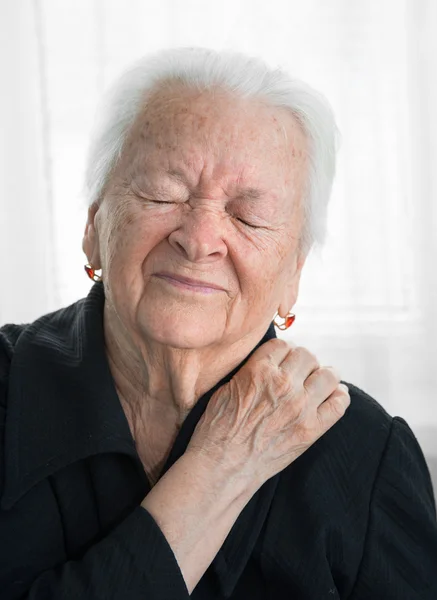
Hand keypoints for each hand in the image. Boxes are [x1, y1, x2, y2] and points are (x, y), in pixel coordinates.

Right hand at [186, 338, 349, 490]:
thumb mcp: (227, 387)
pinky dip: (339, 396)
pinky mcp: (311, 430)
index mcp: (259, 370)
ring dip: (324, 375)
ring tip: (320, 381)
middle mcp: (283, 384)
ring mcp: (300, 407)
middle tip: (301, 371)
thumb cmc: (218, 428)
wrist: (223, 466)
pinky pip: (339, 404)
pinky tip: (333, 396)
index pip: (283, 345)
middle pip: (307, 356)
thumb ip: (252, 370)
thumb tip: (270, 363)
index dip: (284, 351)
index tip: (285, 359)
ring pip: (327, 375)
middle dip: (303, 361)